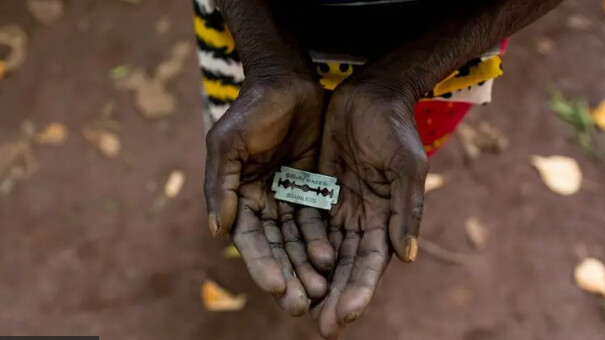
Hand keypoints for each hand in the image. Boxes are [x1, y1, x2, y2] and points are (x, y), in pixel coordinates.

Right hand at [204, 75, 334, 314]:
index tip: (276, 288)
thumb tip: (217, 231)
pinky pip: (319, 221)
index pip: (250, 240)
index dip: (262, 264)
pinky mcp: (313, 189)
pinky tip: (332, 260)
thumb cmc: (252, 109)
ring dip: (306, 267)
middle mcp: (263, 203)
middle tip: (301, 305)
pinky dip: (322, 241)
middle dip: (287, 276)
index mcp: (238, 197)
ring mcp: (289, 197)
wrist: (287, 82)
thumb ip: (220, 185)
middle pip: (275, 248)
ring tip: (320, 292)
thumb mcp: (228, 143)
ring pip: (298, 241)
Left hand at [313, 84, 428, 337]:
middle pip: (346, 266)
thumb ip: (407, 210)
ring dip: (313, 280)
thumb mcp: (406, 166)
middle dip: (335, 296)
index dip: (359, 290)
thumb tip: (407, 257)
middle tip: (321, 328)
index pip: (371, 263)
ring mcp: (339, 207)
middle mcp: (362, 219)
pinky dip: (297, 248)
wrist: (371, 94)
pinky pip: (305, 225)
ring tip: (299, 307)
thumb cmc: (395, 128)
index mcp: (386, 218)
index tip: (344, 316)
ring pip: (323, 252)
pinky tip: (286, 269)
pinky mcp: (318, 191)